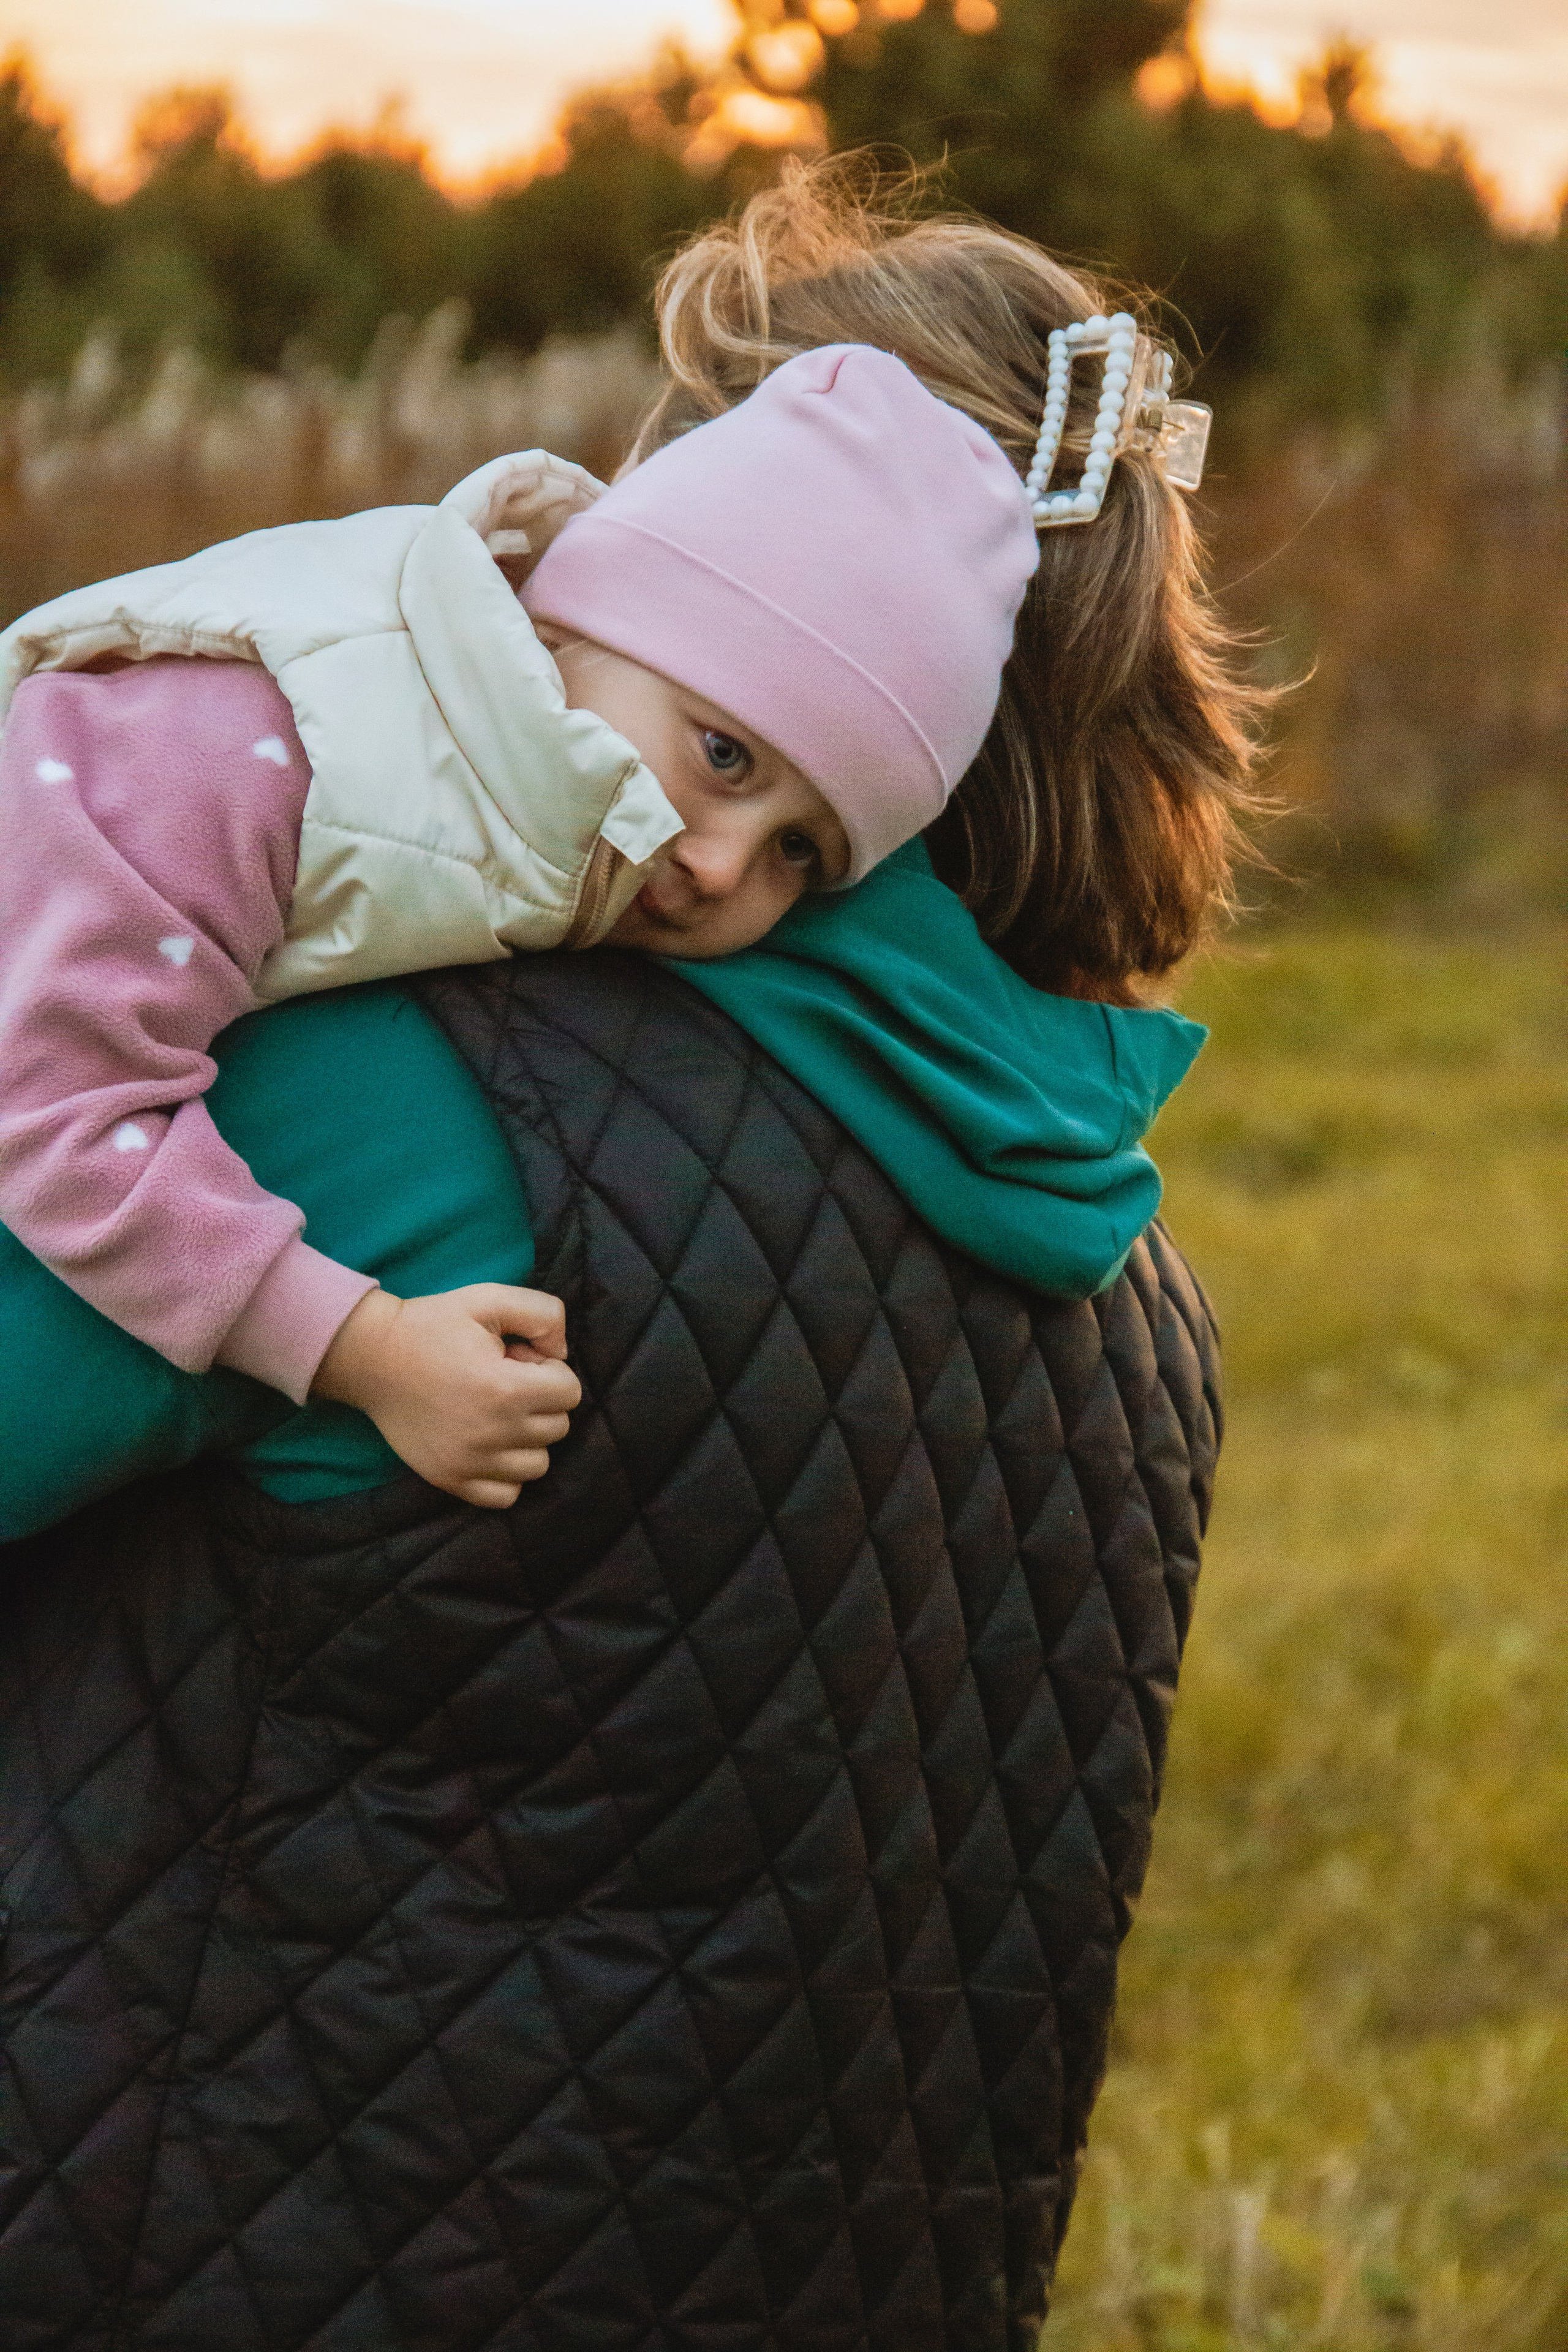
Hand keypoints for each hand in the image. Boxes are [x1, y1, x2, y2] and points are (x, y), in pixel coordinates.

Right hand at [312, 1284, 580, 1507]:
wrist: (371, 1357)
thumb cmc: (432, 1325)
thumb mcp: (489, 1298)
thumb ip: (543, 1314)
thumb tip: (563, 1353)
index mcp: (505, 1388)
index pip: (570, 1392)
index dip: (549, 1369)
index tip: (517, 1358)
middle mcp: (491, 1433)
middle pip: (558, 1428)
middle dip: (541, 1400)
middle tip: (504, 1380)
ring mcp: (469, 1462)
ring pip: (538, 1464)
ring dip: (528, 1438)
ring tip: (497, 1411)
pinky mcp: (450, 1479)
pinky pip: (507, 1495)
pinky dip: (506, 1473)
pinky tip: (489, 1443)